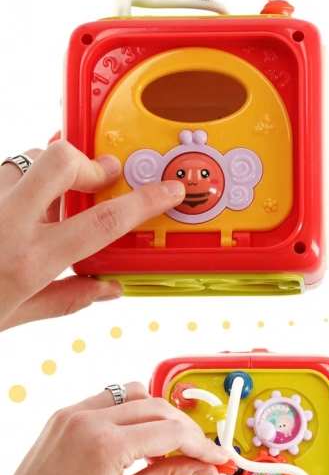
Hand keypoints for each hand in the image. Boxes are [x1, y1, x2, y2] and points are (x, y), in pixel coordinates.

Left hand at [0, 141, 185, 330]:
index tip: (166, 190)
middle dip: (90, 162)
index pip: (102, 222)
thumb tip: (108, 290)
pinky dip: (18, 179)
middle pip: (60, 160)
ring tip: (53, 195)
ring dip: (50, 169)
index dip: (143, 202)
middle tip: (101, 178)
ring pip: (26, 157)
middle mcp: (5, 222)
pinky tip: (17, 204)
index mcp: (29, 260)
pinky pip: (2, 171)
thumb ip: (66, 299)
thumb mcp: (13, 317)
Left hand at [0, 383, 228, 474]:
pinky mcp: (66, 413)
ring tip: (170, 441)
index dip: (200, 445)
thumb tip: (203, 468)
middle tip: (200, 452)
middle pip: (159, 408)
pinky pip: (111, 398)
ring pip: (137, 393)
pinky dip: (133, 410)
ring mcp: (75, 412)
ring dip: (161, 413)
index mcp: (105, 445)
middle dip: (186, 430)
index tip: (217, 456)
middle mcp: (90, 419)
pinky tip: (139, 434)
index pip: (170, 432)